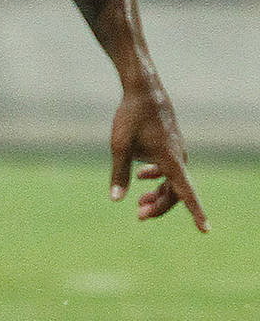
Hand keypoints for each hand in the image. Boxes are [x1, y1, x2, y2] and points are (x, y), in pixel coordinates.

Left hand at [109, 84, 208, 231]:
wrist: (143, 90)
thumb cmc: (131, 117)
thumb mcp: (120, 146)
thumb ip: (119, 174)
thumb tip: (116, 200)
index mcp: (171, 160)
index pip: (186, 193)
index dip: (196, 213)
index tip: (206, 230)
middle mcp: (178, 156)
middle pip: (176, 191)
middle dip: (160, 206)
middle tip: (140, 216)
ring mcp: (176, 150)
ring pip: (172, 180)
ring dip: (158, 194)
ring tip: (139, 204)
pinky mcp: (170, 144)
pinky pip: (169, 167)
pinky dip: (157, 177)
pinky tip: (142, 177)